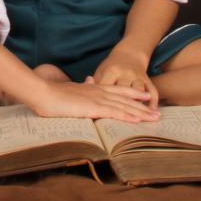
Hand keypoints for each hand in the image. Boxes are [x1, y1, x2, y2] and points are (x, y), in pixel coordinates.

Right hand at [28, 80, 159, 122]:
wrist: (43, 93)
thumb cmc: (53, 94)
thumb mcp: (71, 89)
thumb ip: (82, 87)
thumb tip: (88, 81)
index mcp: (94, 88)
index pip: (119, 91)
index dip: (134, 94)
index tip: (146, 97)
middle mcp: (99, 92)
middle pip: (126, 99)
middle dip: (143, 107)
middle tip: (158, 113)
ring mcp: (97, 99)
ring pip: (124, 107)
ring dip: (141, 113)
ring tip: (154, 118)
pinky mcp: (93, 108)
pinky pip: (115, 113)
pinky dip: (128, 116)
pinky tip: (138, 120)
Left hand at [89, 48, 160, 112]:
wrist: (129, 55)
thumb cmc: (111, 67)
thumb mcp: (101, 72)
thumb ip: (93, 85)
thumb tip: (83, 95)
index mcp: (110, 71)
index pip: (108, 89)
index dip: (106, 102)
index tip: (104, 116)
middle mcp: (125, 73)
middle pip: (125, 92)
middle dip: (127, 107)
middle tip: (126, 121)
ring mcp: (136, 76)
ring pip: (139, 91)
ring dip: (143, 104)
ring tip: (147, 117)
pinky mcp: (146, 79)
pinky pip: (152, 89)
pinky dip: (153, 100)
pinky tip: (153, 110)